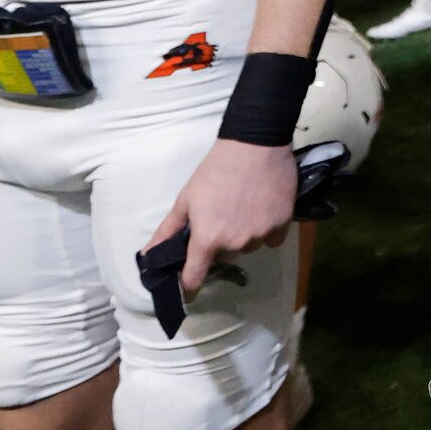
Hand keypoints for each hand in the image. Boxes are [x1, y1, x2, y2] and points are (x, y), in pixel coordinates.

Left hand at [147, 139, 296, 295]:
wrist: (255, 145)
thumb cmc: (215, 170)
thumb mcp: (186, 199)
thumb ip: (167, 231)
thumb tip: (148, 256)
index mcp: (207, 239)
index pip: (194, 278)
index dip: (189, 284)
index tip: (188, 285)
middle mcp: (235, 244)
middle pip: (224, 257)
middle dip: (219, 245)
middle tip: (220, 218)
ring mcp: (260, 235)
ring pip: (248, 246)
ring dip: (243, 236)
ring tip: (244, 208)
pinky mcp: (282, 225)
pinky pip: (271, 239)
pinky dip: (266, 230)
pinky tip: (263, 209)